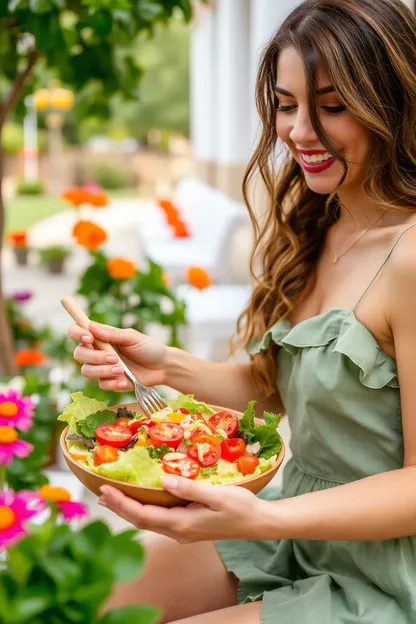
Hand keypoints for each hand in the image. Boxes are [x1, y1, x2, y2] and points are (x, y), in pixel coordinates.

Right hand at [68, 321, 168, 390]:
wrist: (162, 367)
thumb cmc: (148, 347)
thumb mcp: (133, 337)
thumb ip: (113, 334)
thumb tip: (92, 327)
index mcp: (101, 336)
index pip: (78, 331)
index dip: (77, 333)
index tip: (89, 338)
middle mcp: (97, 351)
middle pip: (79, 354)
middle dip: (94, 357)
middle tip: (114, 357)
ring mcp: (102, 368)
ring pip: (87, 371)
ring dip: (103, 371)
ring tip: (121, 370)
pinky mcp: (109, 382)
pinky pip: (101, 384)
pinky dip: (113, 383)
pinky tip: (125, 381)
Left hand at [98, 476, 266, 542]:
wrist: (258, 523)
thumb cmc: (241, 507)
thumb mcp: (217, 495)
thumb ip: (189, 489)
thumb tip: (163, 480)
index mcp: (182, 524)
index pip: (143, 515)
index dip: (122, 503)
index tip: (105, 490)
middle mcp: (178, 532)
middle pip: (140, 520)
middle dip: (119, 507)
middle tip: (99, 491)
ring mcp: (183, 531)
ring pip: (148, 521)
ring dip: (128, 509)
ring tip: (111, 498)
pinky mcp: (188, 526)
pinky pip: (158, 519)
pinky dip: (142, 509)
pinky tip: (139, 501)